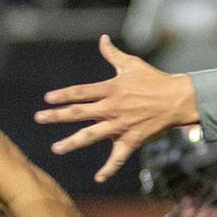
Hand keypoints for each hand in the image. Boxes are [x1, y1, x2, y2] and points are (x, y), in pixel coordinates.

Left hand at [35, 36, 198, 182]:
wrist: (177, 99)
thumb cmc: (154, 80)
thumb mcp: (132, 64)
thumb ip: (112, 54)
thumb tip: (102, 39)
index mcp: (110, 89)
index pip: (81, 92)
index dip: (63, 95)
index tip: (47, 99)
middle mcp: (112, 108)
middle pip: (79, 112)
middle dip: (57, 116)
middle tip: (39, 118)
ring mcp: (121, 125)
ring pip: (92, 135)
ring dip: (72, 143)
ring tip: (55, 148)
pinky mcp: (132, 139)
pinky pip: (118, 157)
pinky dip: (109, 169)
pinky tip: (98, 178)